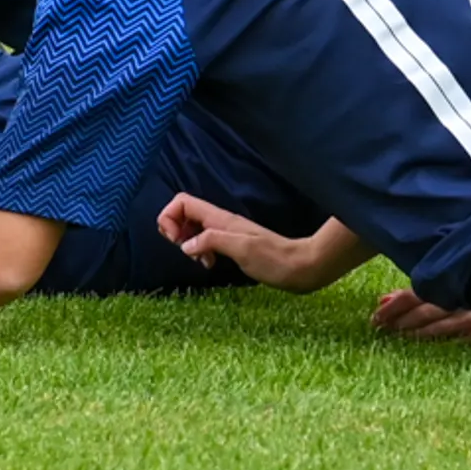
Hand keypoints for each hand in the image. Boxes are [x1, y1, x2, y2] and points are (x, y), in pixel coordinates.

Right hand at [156, 193, 321, 292]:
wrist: (300, 267)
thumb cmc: (274, 259)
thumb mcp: (242, 250)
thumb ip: (212, 241)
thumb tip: (185, 245)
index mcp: (220, 219)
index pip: (183, 202)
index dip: (169, 217)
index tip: (175, 241)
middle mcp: (221, 222)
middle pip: (184, 213)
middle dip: (175, 230)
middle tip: (187, 251)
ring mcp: (226, 232)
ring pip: (193, 228)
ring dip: (187, 243)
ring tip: (201, 260)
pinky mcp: (232, 245)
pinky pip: (205, 242)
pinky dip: (200, 251)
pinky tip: (210, 264)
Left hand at [370, 288, 470, 341]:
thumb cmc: (463, 306)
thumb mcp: (437, 297)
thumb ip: (411, 298)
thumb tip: (382, 300)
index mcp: (448, 283)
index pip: (416, 292)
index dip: (393, 306)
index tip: (375, 318)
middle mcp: (461, 295)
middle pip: (426, 307)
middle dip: (401, 319)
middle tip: (383, 330)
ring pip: (440, 324)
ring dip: (416, 333)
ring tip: (398, 340)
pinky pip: (455, 340)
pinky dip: (437, 343)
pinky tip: (423, 350)